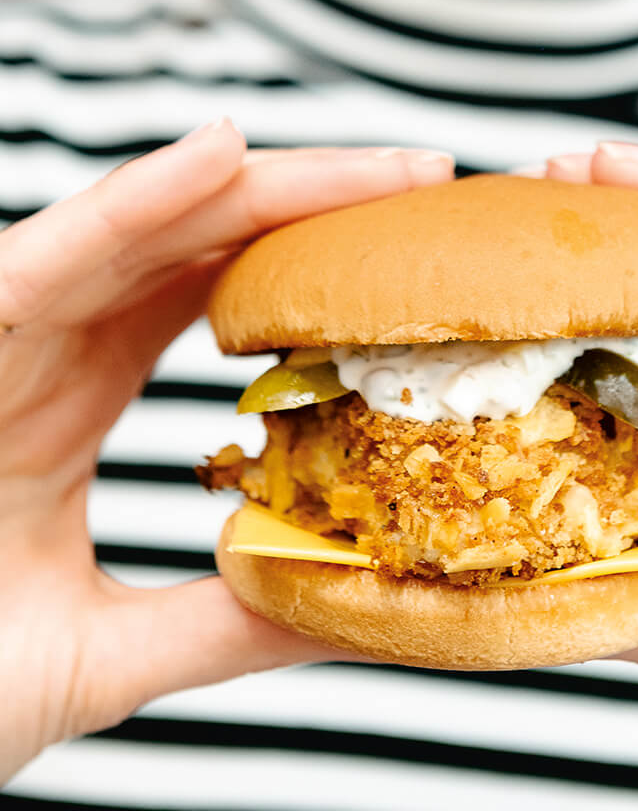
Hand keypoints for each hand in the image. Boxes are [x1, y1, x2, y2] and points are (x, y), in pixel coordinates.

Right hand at [0, 119, 453, 781]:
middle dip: (311, 209)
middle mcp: (34, 353)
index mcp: (65, 402)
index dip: (306, 272)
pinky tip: (221, 159)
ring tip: (375, 165)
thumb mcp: (105, 652)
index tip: (412, 264)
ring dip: (255, 188)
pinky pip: (43, 262)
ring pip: (133, 233)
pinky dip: (128, 209)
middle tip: (425, 182)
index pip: (205, 304)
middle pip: (192, 249)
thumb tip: (355, 609)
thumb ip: (222, 620)